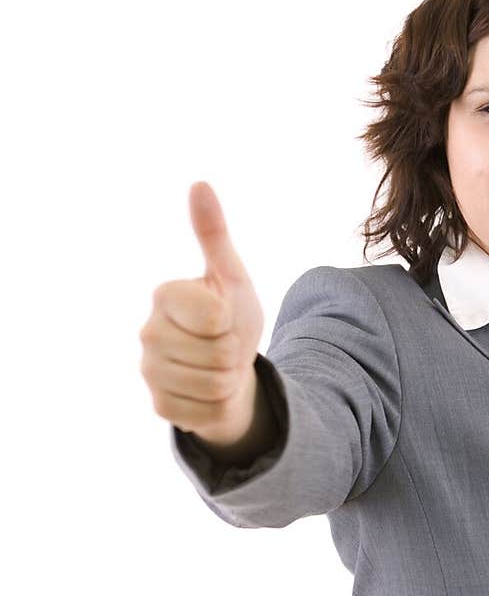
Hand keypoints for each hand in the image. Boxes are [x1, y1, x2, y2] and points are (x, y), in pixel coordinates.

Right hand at [139, 181, 264, 444]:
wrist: (230, 369)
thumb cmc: (230, 317)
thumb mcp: (231, 275)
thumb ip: (213, 233)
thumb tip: (199, 183)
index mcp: (163, 296)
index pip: (214, 314)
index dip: (231, 317)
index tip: (223, 315)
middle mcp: (148, 333)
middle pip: (219, 351)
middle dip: (234, 350)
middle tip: (224, 344)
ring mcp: (150, 373)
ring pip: (216, 384)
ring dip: (231, 378)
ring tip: (219, 367)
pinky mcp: (161, 407)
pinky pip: (209, 411)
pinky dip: (222, 404)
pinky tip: (210, 392)